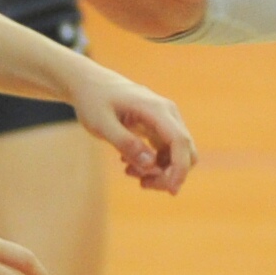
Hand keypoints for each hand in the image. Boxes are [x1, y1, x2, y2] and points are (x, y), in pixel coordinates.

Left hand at [74, 64, 194, 194]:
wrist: (89, 84)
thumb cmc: (93, 101)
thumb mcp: (101, 123)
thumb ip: (125, 143)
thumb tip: (150, 165)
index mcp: (156, 109)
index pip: (180, 141)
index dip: (180, 168)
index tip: (171, 190)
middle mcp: (167, 113)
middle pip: (185, 151)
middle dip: (169, 174)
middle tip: (141, 184)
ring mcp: (165, 120)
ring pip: (177, 154)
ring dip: (158, 171)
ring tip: (128, 171)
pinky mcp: (159, 127)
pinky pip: (166, 151)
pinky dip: (152, 163)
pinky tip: (128, 162)